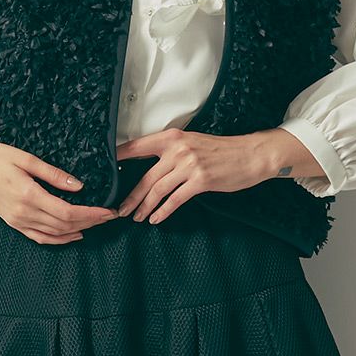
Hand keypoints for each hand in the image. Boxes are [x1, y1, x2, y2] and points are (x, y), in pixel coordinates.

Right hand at [0, 139, 118, 244]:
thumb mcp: (26, 159)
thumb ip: (54, 174)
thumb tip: (78, 186)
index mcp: (29, 196)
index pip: (68, 212)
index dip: (91, 214)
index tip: (108, 211)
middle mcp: (23, 213)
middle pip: (65, 225)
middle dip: (91, 222)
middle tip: (109, 216)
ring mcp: (17, 221)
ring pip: (55, 234)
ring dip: (78, 231)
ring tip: (96, 224)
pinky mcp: (13, 222)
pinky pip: (40, 237)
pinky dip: (59, 239)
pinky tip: (72, 235)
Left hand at [113, 127, 287, 223]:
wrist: (250, 154)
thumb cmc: (221, 151)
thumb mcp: (192, 142)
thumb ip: (170, 152)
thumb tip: (148, 168)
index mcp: (172, 137)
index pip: (136, 147)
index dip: (118, 159)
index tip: (105, 172)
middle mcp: (178, 149)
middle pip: (145, 177)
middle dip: (130, 197)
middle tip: (120, 209)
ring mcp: (189, 165)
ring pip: (157, 190)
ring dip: (144, 207)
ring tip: (137, 218)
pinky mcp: (200, 180)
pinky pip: (175, 200)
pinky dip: (163, 211)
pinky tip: (156, 219)